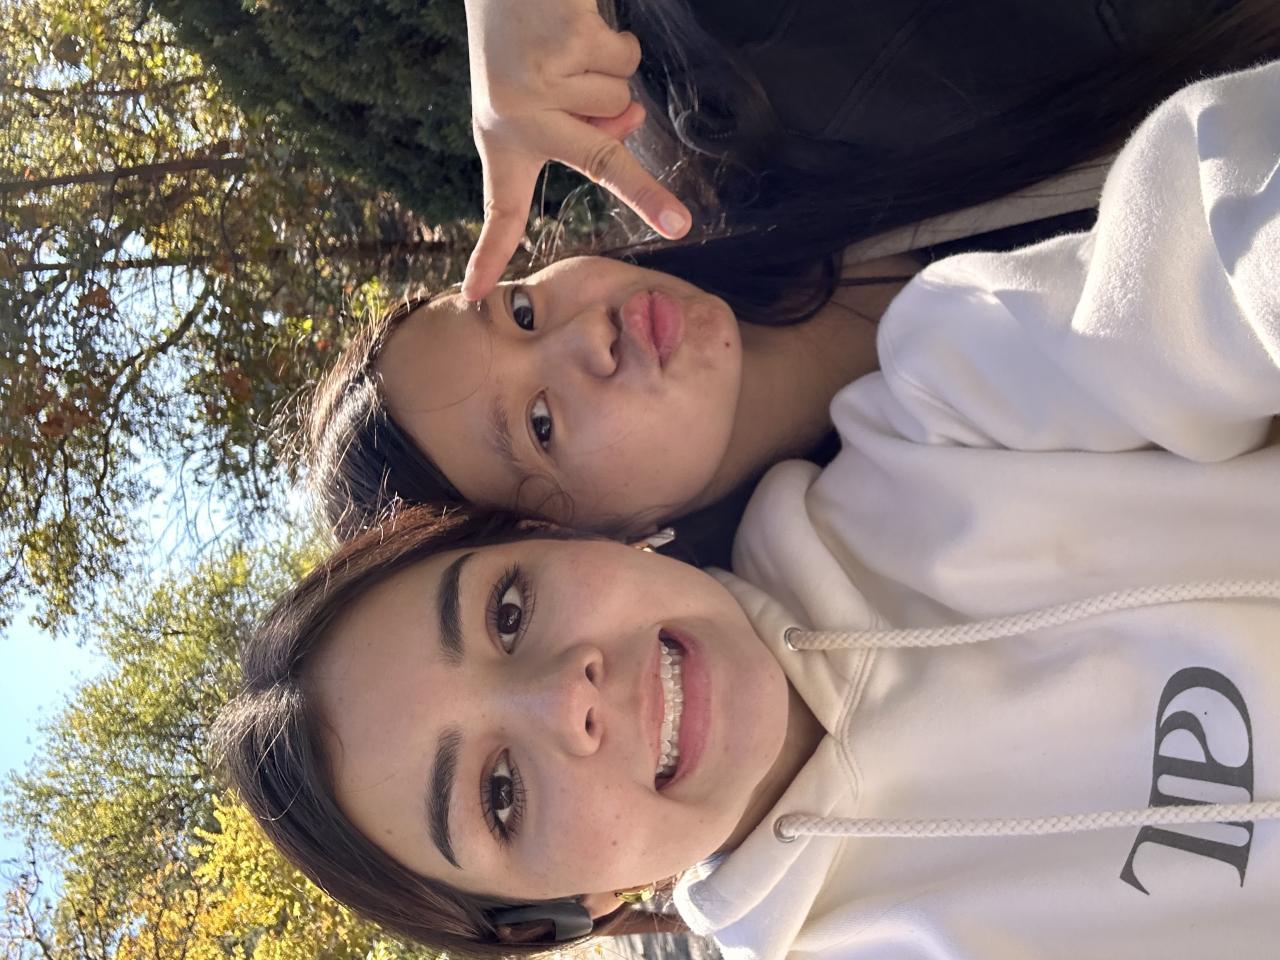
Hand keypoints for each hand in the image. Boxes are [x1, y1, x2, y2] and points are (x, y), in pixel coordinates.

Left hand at [461, 0, 692, 300]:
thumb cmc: (526, 36)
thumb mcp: (544, 91)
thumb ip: (586, 123)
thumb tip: (629, 118)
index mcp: (501, 138)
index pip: (499, 207)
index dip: (491, 253)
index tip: (477, 295)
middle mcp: (513, 116)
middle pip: (600, 164)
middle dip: (647, 195)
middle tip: (681, 225)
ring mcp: (539, 83)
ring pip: (619, 97)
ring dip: (610, 70)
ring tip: (573, 46)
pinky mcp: (564, 46)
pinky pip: (623, 58)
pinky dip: (615, 40)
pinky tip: (580, 24)